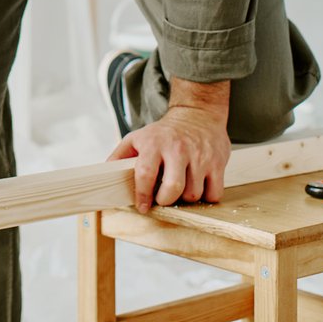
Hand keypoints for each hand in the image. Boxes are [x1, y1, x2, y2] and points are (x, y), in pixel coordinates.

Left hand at [108, 94, 231, 212]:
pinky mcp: (217, 162)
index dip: (142, 195)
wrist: (197, 115)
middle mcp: (177, 149)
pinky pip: (214, 193)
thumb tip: (105, 174)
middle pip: (173, 188)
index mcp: (154, 144)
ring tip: (181, 188)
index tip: (142, 206)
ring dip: (186, 198)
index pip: (145, 174)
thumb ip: (119, 156)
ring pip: (194, 194)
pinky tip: (198, 187)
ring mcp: (199, 156)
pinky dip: (207, 197)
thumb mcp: (137, 138)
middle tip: (163, 199)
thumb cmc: (164, 133)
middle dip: (166, 200)